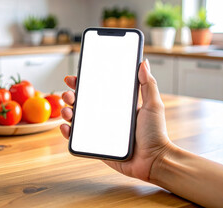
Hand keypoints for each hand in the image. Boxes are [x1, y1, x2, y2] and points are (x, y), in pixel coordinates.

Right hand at [60, 59, 171, 181]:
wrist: (154, 160)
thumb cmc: (156, 134)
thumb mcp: (153, 105)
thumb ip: (148, 84)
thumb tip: (143, 62)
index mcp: (117, 106)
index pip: (96, 91)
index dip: (83, 84)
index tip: (74, 78)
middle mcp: (106, 117)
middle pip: (82, 103)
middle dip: (71, 96)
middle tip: (68, 94)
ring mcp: (100, 131)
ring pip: (77, 119)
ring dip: (67, 113)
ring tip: (67, 111)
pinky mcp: (96, 146)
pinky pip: (78, 139)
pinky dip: (68, 133)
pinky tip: (66, 127)